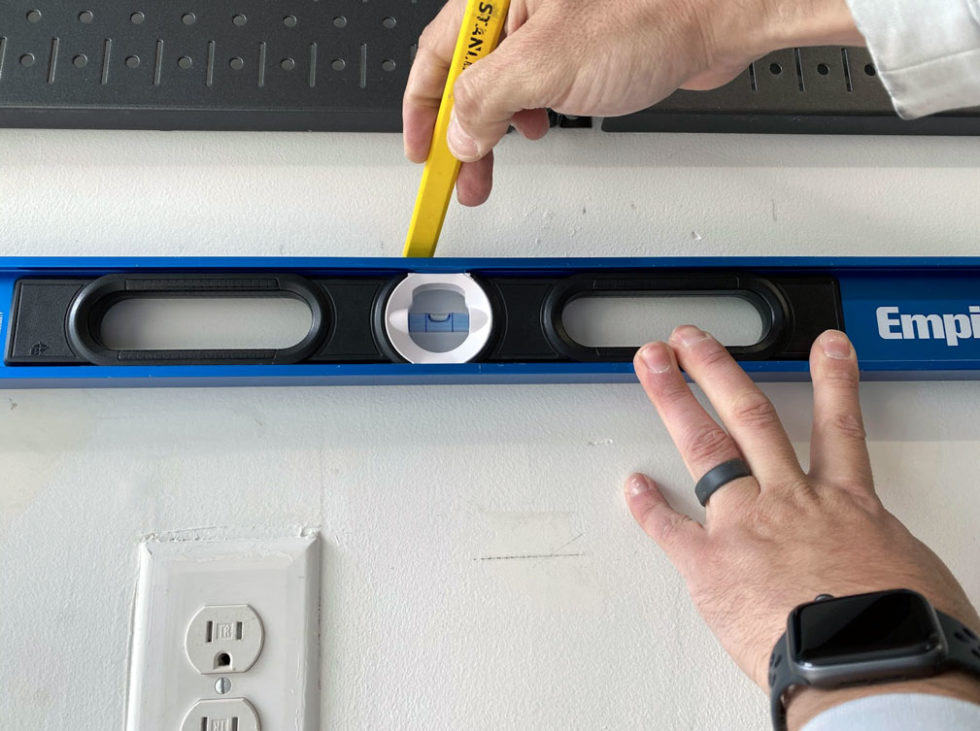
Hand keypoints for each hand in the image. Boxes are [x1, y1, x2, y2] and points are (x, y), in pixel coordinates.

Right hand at [403, 0, 862, 204]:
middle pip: (467, 73)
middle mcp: (521, 3)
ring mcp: (554, 23)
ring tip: (497, 163)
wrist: (724, 13)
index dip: (421, 110)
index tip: (420, 153)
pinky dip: (530, 112)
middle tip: (459, 177)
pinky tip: (539, 128)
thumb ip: (486, 101)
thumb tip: (461, 133)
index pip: (436, 55)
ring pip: (504, 82)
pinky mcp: (584, 44)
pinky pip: (538, 83)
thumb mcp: (546, 65)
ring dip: (496, 127)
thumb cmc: (653, 13)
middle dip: (461, 131)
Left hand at [624, 327, 979, 728]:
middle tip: (693, 340)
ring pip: (707, 448)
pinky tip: (632, 486)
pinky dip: (648, 508)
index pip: (839, 427)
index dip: (832, 381)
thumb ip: (886, 559)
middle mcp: (791, 502)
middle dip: (717, 371)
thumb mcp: (914, 581)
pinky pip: (670, 529)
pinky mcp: (712, 567)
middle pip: (750, 417)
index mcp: (847, 505)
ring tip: (654, 365)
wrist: (870, 668)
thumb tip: (888, 572)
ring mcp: (746, 527)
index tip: (825, 346)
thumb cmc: (903, 635)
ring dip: (675, 400)